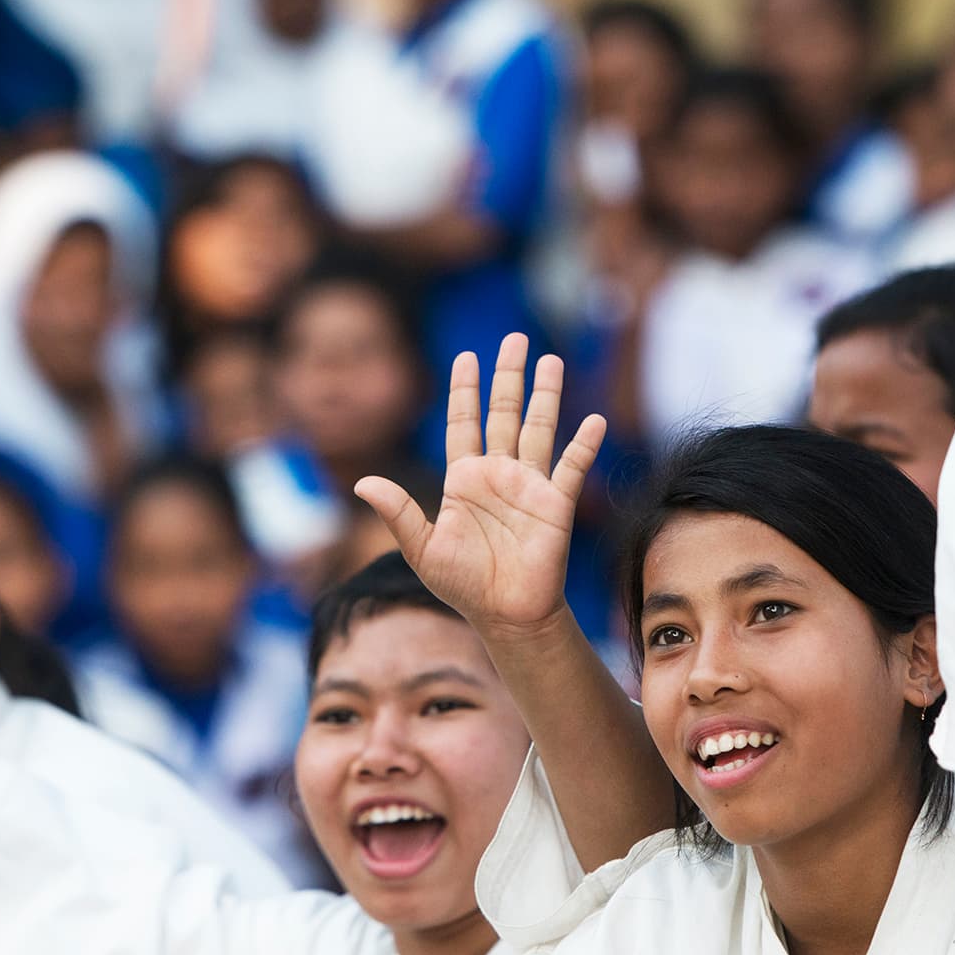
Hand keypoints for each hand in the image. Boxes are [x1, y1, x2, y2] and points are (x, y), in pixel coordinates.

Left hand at [356, 333, 605, 638]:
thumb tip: (362, 482)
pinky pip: (571, 468)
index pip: (463, 423)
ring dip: (545, 395)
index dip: (465, 389)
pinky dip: (582, 445)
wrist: (504, 616)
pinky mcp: (556, 505)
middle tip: (515, 338)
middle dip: (508, 376)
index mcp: (464, 480)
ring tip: (550, 360)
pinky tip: (592, 420)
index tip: (467, 356)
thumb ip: (398, 512)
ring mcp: (530, 486)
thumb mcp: (422, 548)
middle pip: (504, 413)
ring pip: (539, 429)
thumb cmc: (463, 585)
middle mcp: (498, 474)